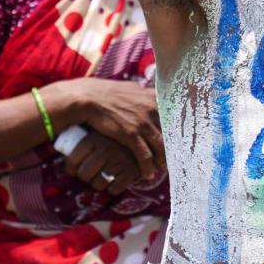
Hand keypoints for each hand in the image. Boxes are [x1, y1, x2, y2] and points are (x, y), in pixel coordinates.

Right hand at [49, 78, 163, 178]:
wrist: (89, 99)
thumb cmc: (109, 94)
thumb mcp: (132, 89)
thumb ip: (145, 96)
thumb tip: (153, 97)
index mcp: (153, 97)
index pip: (172, 118)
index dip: (173, 132)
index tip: (174, 142)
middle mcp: (152, 109)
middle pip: (169, 134)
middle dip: (169, 148)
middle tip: (168, 158)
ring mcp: (143, 122)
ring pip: (160, 147)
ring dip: (160, 161)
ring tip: (158, 168)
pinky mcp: (131, 135)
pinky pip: (145, 156)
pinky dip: (147, 167)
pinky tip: (147, 174)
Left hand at [64, 131, 141, 195]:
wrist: (145, 135)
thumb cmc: (116, 136)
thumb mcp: (100, 131)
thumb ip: (84, 138)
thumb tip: (59, 145)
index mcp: (94, 138)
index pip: (72, 161)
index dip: (71, 169)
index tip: (74, 170)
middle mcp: (105, 149)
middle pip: (84, 175)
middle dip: (86, 178)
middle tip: (90, 175)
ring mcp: (118, 160)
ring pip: (98, 184)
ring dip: (99, 184)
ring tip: (104, 177)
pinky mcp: (131, 171)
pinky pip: (114, 189)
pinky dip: (113, 189)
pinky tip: (116, 180)